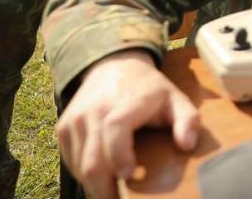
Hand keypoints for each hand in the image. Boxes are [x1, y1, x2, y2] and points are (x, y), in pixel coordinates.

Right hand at [57, 50, 199, 198]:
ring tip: (114, 194)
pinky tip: (103, 179)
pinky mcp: (63, 128)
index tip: (129, 175)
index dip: (119, 155)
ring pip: (79, 166)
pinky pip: (71, 161)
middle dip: (105, 190)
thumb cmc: (150, 90)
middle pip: (92, 159)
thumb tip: (187, 145)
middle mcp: (95, 109)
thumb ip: (187, 119)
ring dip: (95, 186)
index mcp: (127, 101)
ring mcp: (75, 119)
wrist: (114, 66)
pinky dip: (85, 175)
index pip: (115, 128)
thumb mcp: (175, 98)